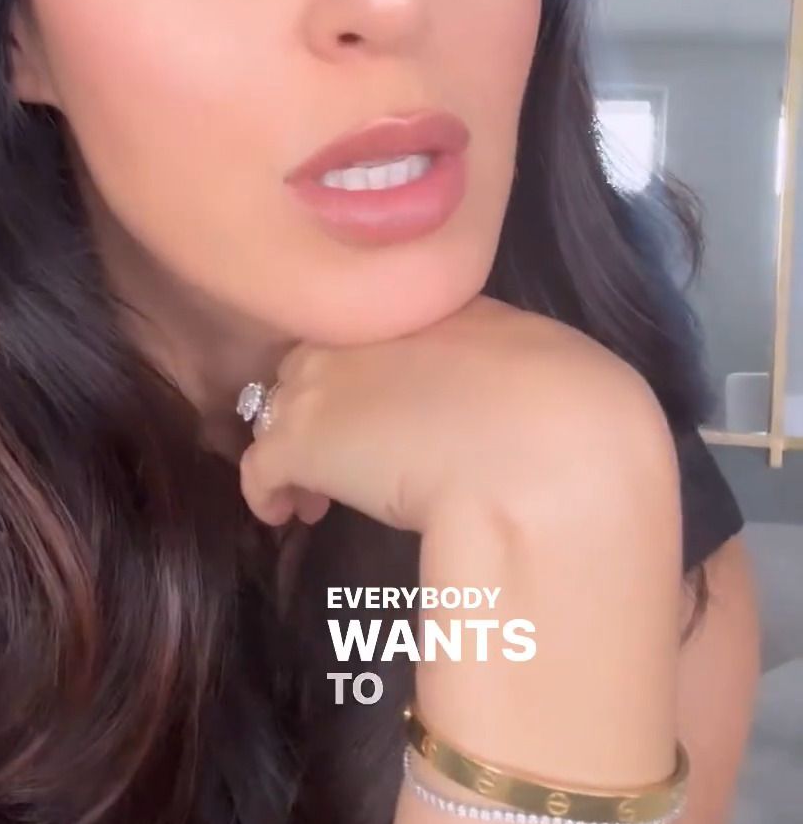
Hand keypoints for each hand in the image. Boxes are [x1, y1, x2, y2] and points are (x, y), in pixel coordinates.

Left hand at [239, 295, 684, 779]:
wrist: (542, 458)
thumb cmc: (566, 412)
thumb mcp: (546, 358)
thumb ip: (505, 358)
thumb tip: (505, 384)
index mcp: (426, 307)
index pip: (373, 327)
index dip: (372, 373)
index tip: (387, 410)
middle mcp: (365, 332)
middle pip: (315, 359)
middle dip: (324, 404)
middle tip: (348, 451)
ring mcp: (323, 384)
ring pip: (280, 408)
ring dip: (295, 446)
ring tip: (319, 492)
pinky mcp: (298, 445)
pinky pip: (258, 469)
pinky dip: (269, 493)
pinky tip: (288, 515)